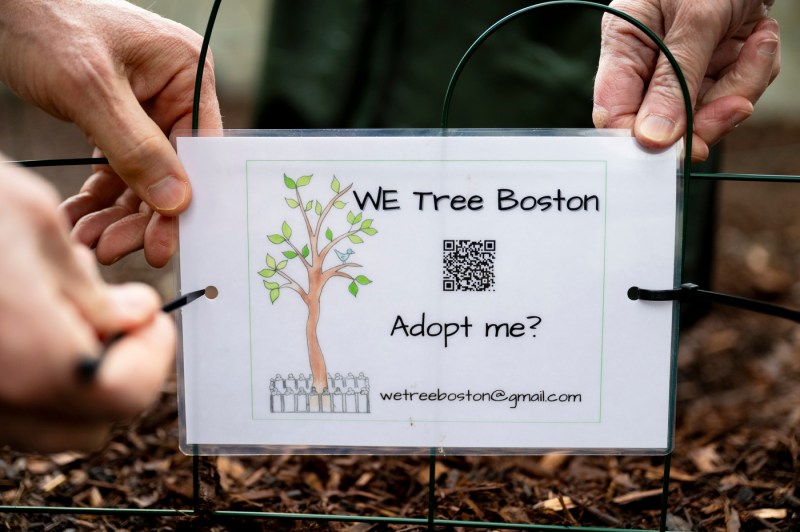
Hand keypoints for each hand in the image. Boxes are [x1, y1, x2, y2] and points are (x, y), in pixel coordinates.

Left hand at [0, 0, 221, 266]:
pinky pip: (115, 167)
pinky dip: (97, 196)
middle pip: (172, 171)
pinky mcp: (117, 118)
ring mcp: (147, 107)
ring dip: (116, 214)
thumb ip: (135, 147)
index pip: (199, 151)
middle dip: (141, 216)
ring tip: (90, 241)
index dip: (184, 202)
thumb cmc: (44, 20)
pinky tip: (81, 219)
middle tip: (114, 250)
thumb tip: (177, 203)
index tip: (162, 246)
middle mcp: (174, 93)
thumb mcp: (89, 87)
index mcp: (187, 73)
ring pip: (142, 176)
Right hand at [0, 158, 174, 451]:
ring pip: (48, 424)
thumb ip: (90, 287)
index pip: (125, 395)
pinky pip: (8, 410)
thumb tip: (135, 317)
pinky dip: (32, 377)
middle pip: (92, 424)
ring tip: (59, 306)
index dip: (154, 356)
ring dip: (77, 377)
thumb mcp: (33, 221)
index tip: (154, 317)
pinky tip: (21, 318)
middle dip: (120, 370)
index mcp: (27, 356)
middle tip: (117, 315)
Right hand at [593, 0, 779, 160]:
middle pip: (664, 123)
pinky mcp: (715, 67)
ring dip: (742, 85)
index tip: (673, 151)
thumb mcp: (696, 18)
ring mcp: (683, 67)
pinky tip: (760, 33)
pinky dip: (756, 69)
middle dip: (707, 116)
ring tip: (758, 40)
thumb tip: (652, 141)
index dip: (639, 139)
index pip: (614, 113)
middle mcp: (648, 62)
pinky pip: (735, 91)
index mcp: (624, 45)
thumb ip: (675, 81)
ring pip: (706, 111)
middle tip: (736, 106)